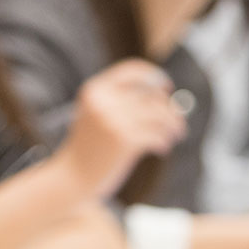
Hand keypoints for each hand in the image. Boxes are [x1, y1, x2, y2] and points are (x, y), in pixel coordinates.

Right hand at [57, 59, 186, 199]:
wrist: (72, 178)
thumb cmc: (90, 148)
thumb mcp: (98, 116)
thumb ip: (122, 101)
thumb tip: (164, 94)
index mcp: (95, 90)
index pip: (131, 71)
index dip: (153, 76)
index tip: (166, 88)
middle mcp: (104, 101)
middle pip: (152, 96)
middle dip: (169, 109)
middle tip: (176, 124)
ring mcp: (114, 120)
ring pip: (159, 115)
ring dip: (172, 126)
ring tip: (173, 136)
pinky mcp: (125, 140)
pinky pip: (157, 134)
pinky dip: (163, 141)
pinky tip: (161, 150)